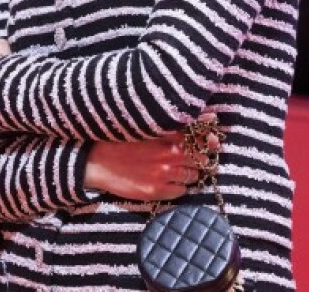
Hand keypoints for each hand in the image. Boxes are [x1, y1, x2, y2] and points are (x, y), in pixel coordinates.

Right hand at [84, 133, 204, 201]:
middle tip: (194, 155)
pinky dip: (179, 186)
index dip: (209, 137)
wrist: (95, 161)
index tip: (214, 137)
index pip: (200, 136)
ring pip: (193, 176)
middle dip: (200, 156)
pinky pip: (181, 192)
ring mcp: (164, 174)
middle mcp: (169, 154)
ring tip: (177, 167)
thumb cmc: (119, 139)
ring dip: (190, 171)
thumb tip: (209, 116)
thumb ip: (174, 122)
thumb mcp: (145, 125)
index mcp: (167, 135)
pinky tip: (168, 180)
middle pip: (200, 158)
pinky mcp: (156, 191)